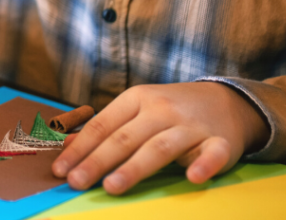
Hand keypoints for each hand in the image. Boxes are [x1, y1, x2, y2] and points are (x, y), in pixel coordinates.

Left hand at [53, 82, 268, 194]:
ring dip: (135, 167)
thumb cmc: (170, 109)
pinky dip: (204, 165)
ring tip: (112, 187)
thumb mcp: (135, 109)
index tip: (60, 169)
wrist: (226, 100)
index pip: (102, 126)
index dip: (80, 148)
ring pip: (159, 147)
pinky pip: (213, 154)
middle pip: (125, 138)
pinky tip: (192, 178)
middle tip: (76, 182)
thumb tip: (67, 145)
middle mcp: (161, 109)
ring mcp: (191, 125)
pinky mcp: (221, 142)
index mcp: (136, 99)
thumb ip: (105, 128)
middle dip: (98, 161)